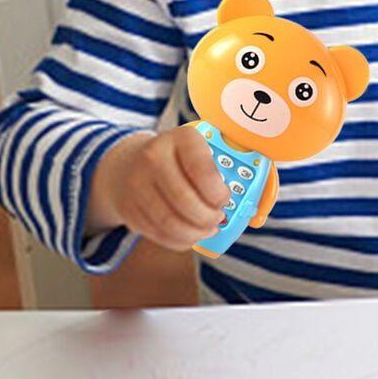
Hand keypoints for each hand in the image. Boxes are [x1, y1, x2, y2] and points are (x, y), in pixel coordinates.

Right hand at [108, 125, 231, 251]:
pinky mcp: (128, 208)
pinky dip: (177, 240)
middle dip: (207, 216)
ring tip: (207, 230)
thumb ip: (219, 164)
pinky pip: (156, 232)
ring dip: (194, 232)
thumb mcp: (197, 148)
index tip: (225, 199)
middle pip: (184, 199)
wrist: (129, 162)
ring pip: (169, 221)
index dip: (217, 191)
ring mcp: (136, 184)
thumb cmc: (178, 158)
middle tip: (219, 219)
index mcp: (180, 138)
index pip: (201, 168)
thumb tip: (249, 195)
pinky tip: (190, 236)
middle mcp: (153, 158)